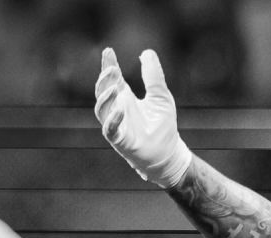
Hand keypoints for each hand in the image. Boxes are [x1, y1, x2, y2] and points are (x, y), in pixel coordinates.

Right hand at [93, 48, 191, 187]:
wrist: (169, 153)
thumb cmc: (163, 126)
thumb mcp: (161, 96)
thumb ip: (154, 76)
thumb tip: (147, 52)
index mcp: (125, 98)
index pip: (112, 78)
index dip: (108, 65)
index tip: (108, 51)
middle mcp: (117, 109)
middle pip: (103, 91)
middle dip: (104, 79)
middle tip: (112, 69)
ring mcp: (116, 124)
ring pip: (101, 108)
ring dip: (105, 97)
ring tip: (115, 86)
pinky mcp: (119, 140)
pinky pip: (109, 129)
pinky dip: (113, 119)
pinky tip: (121, 109)